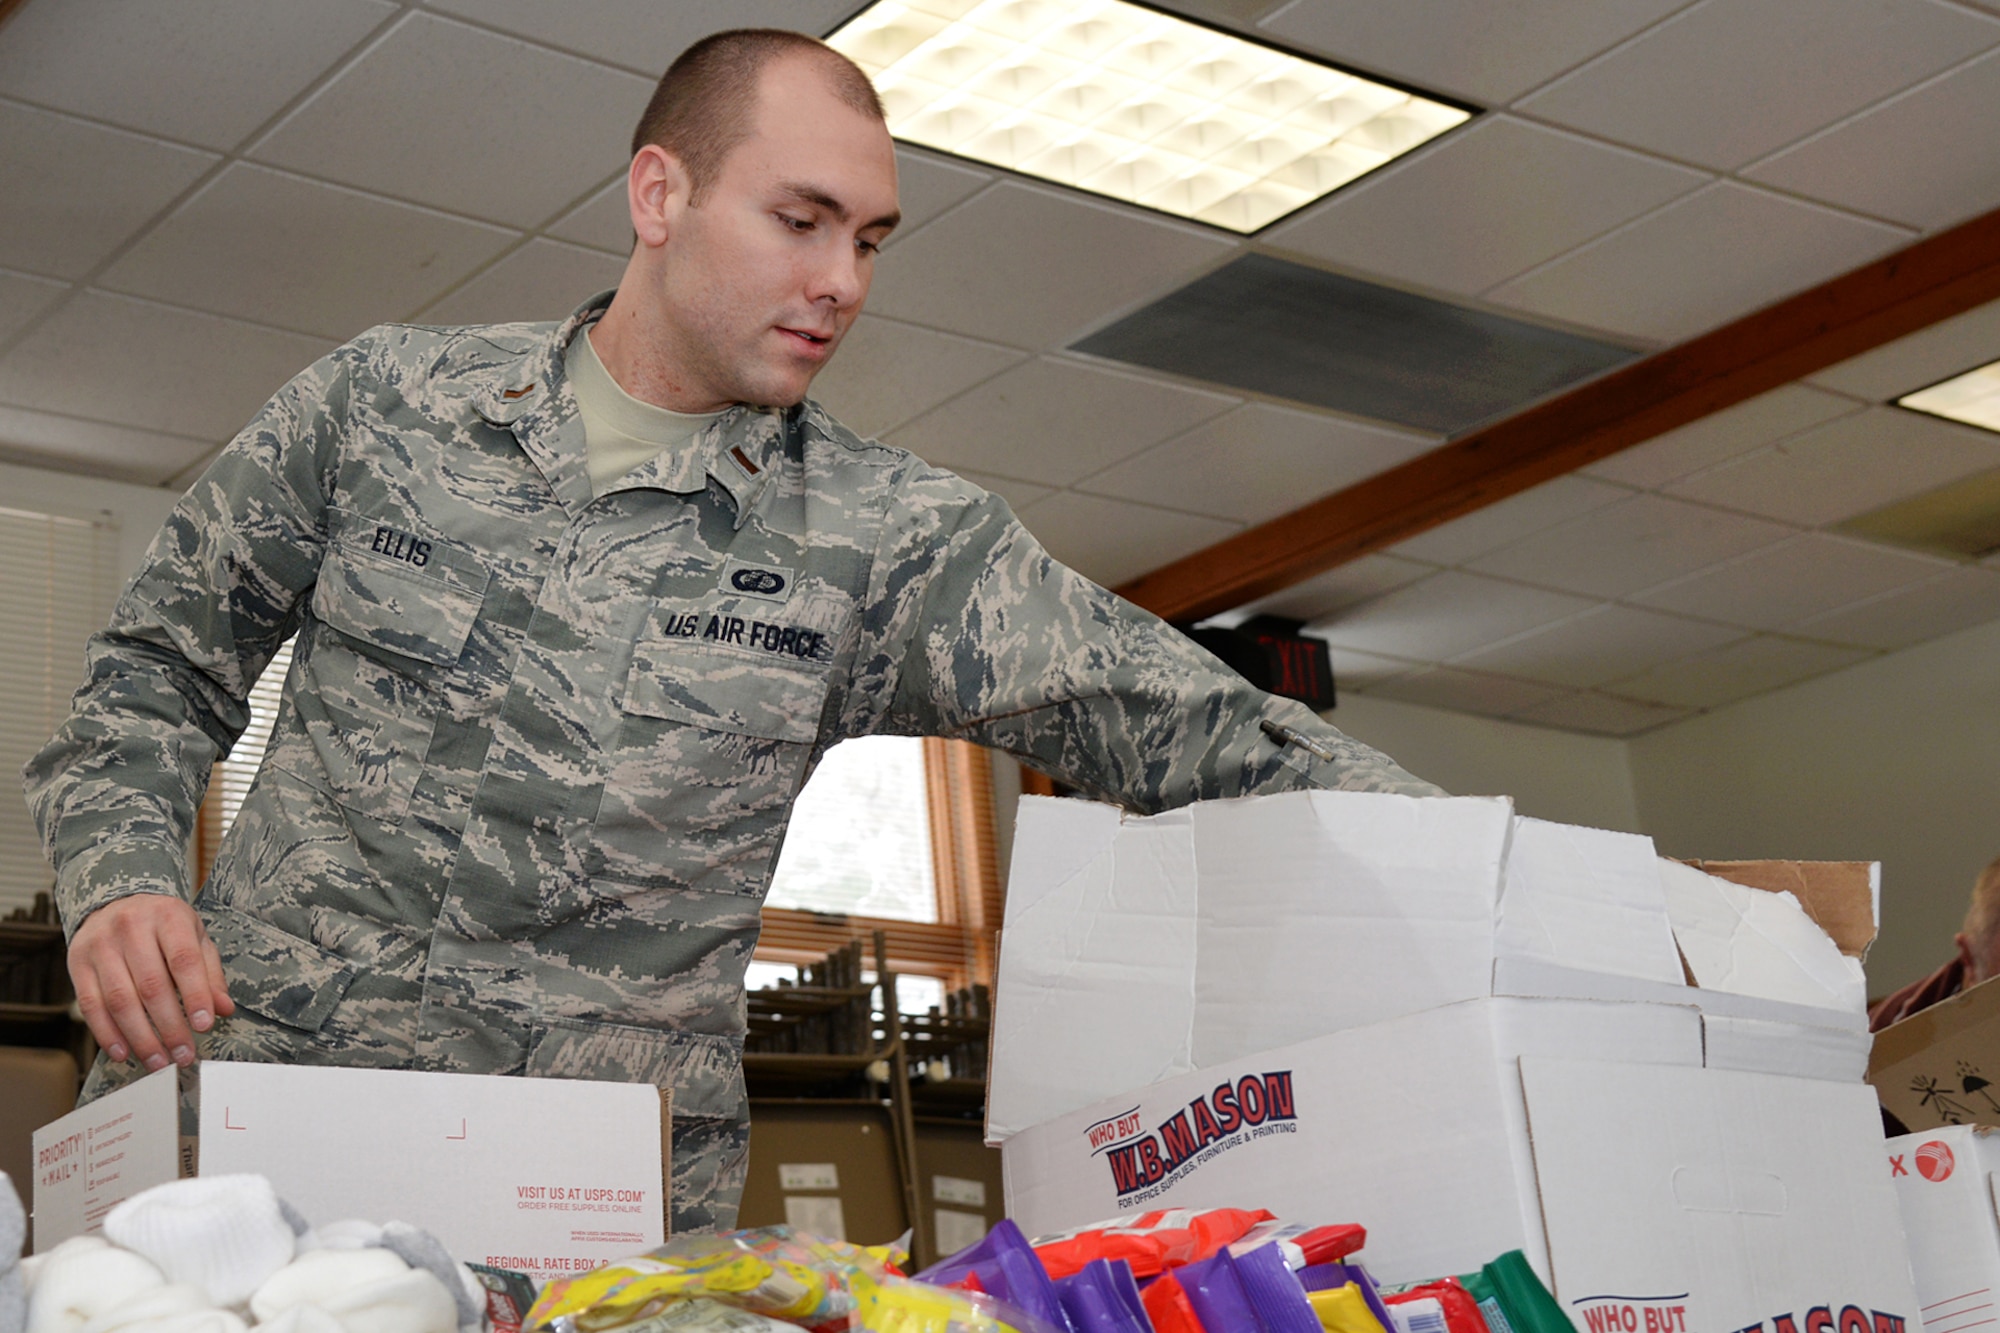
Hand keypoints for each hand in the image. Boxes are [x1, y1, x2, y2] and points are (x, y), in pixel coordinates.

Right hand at [68, 894, 234, 1070]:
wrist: (116, 902)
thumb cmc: (163, 925)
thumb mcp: (195, 937)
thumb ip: (210, 973)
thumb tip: (223, 1009)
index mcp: (168, 917)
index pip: (184, 960)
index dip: (195, 995)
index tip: (205, 1026)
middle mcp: (131, 928)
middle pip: (151, 985)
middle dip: (170, 1027)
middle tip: (183, 1054)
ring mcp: (100, 946)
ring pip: (120, 1000)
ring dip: (140, 1038)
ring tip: (158, 1062)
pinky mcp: (78, 964)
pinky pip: (91, 1005)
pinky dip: (107, 1034)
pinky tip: (124, 1052)